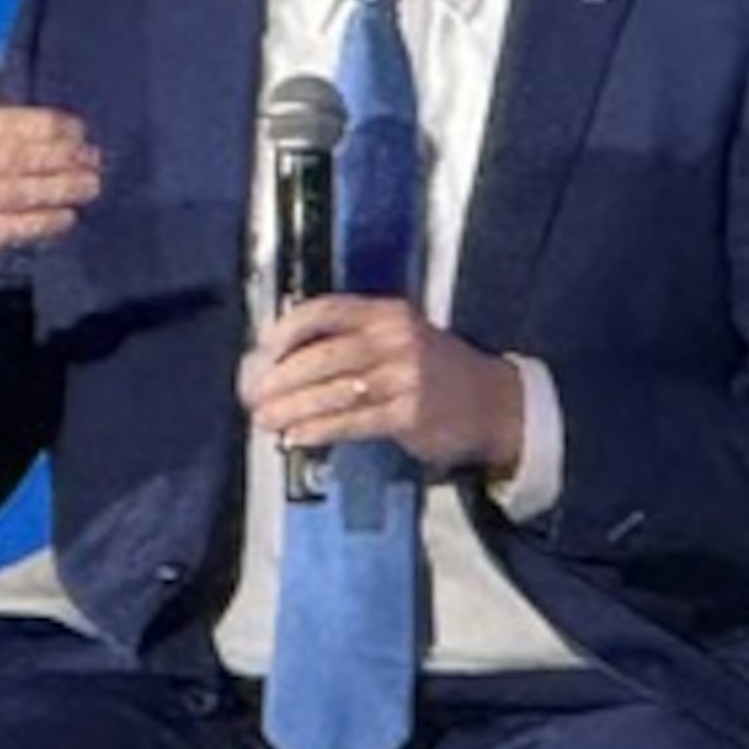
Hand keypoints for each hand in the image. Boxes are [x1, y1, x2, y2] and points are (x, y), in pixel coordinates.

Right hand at [0, 32, 101, 331]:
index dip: (41, 125)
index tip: (79, 130)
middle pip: (6, 157)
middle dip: (56, 157)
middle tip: (95, 159)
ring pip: (8, 193)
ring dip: (55, 189)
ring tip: (91, 186)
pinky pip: (2, 230)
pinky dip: (38, 224)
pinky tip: (67, 219)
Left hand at [242, 298, 524, 480]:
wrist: (496, 403)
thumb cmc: (436, 371)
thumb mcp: (400, 338)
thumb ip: (352, 341)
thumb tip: (284, 361)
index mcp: (387, 313)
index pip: (324, 310)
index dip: (285, 329)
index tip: (260, 351)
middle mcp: (396, 338)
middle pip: (322, 355)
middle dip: (279, 378)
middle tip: (252, 395)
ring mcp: (405, 376)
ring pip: (332, 392)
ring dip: (291, 408)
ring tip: (264, 420)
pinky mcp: (410, 414)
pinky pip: (352, 422)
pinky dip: (319, 431)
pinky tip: (297, 437)